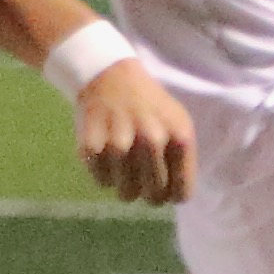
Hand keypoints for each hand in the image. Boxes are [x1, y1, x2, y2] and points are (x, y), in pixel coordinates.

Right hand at [75, 58, 192, 204]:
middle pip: (153, 197)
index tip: (167, 191)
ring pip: (126, 193)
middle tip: (144, 181)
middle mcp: (151, 141)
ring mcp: (119, 144)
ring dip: (126, 187)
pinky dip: (104, 176)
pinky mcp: (91, 146)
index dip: (173, 195)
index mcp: (179, 138)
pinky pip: (101, 182)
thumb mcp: (179, 124)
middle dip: (150, 195)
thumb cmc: (151, 106)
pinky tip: (108, 159)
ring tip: (126, 168)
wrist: (110, 77)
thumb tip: (176, 196)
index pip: (181, 192)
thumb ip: (182, 159)